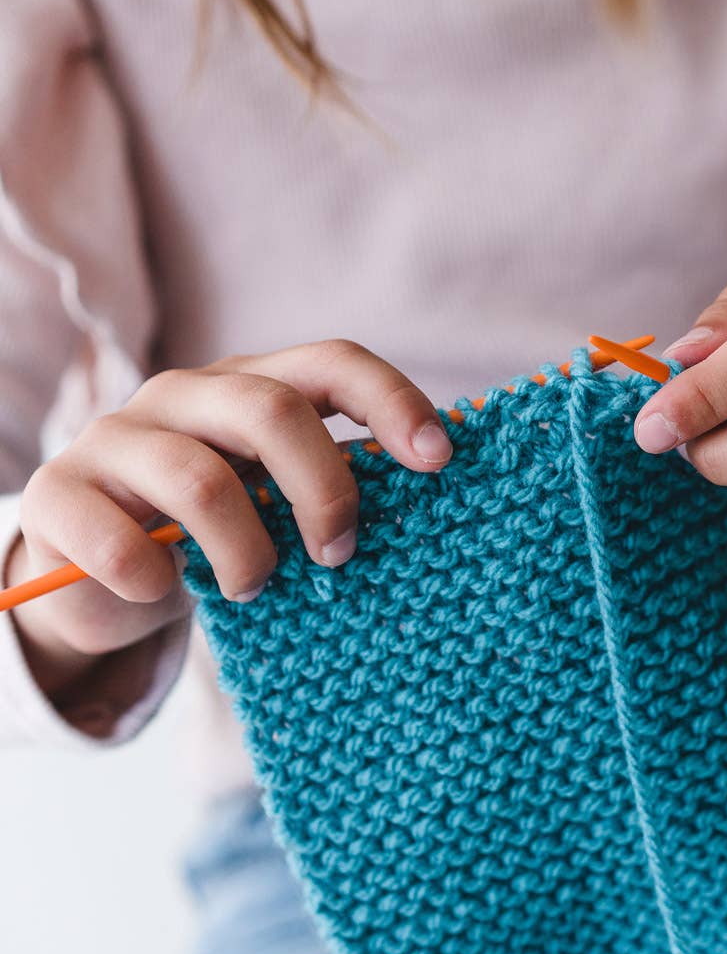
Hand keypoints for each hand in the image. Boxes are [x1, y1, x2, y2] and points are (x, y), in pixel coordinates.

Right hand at [8, 339, 451, 692]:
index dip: (391, 401)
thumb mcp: (279, 504)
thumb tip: (428, 503)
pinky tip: (166, 589)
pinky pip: (120, 542)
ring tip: (255, 588)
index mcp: (251, 388)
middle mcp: (184, 394)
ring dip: (247, 554)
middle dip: (324, 489)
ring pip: (203, 481)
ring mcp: (116, 438)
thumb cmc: (217, 535)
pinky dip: (156, 578)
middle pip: (273, 412)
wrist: (101, 574)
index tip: (439, 459)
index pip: (332, 363)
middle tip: (338, 554)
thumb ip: (330, 488)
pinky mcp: (60, 493)